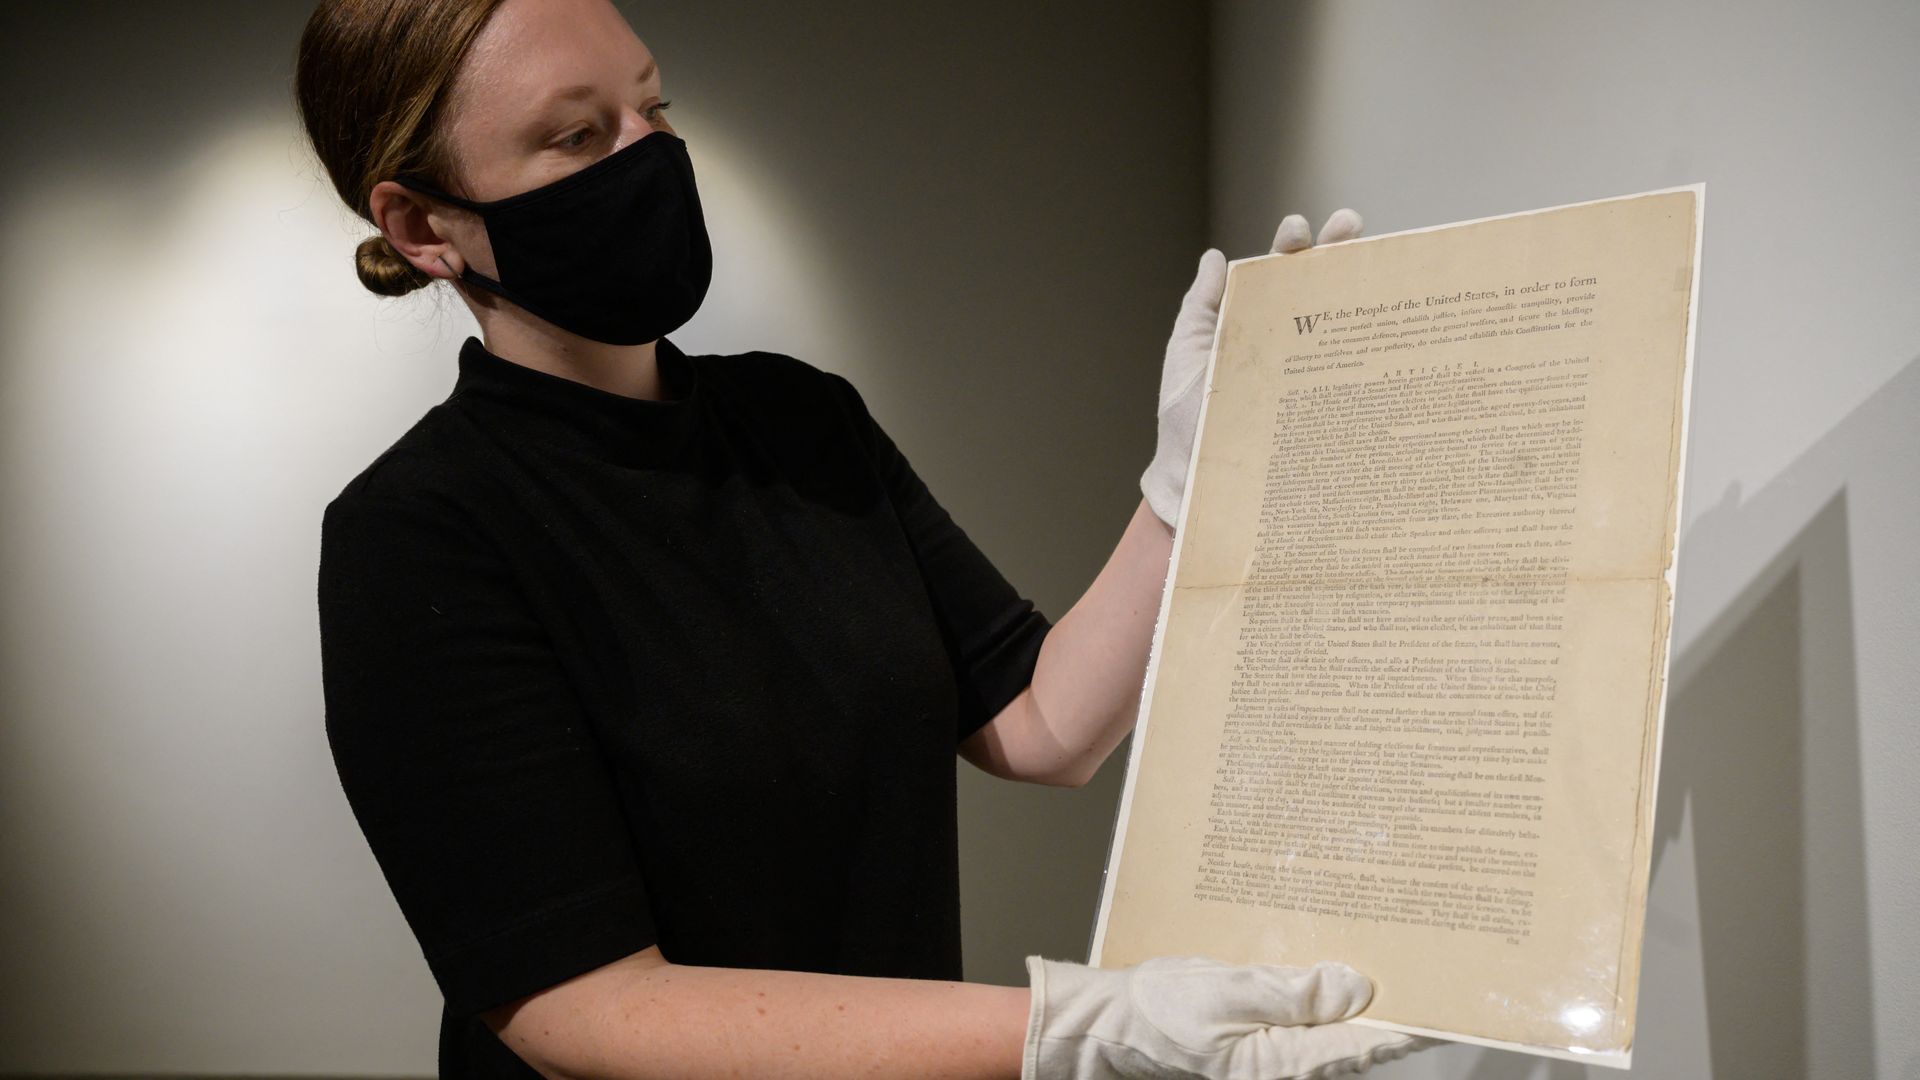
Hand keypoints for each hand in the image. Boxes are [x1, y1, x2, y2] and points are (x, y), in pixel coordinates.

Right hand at [1022, 953, 1433, 1079]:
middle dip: (1390, 1004)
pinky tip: (1338, 968)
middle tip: (1424, 965)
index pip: (1361, 1044)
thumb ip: (1291, 993)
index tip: (1446, 1000)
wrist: (1111, 1024)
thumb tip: (1355, 989)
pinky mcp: (1265, 1040)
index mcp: (1280, 1065)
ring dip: (1361, 997)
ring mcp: (1276, 1056)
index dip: (1408, 1023)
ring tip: (1393, 960)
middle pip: (1356, 1038)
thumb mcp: (1224, 991)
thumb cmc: (1157, 1011)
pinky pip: (1309, 1020)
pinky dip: (1329, 995)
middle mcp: (1285, 1067)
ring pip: (1335, 1028)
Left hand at [1139, 210, 1363, 529]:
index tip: (1300, 229)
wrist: (1194, 486)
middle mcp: (1291, 347)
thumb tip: (1215, 256)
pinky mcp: (1327, 413)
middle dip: (1338, 253)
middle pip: (1321, 290)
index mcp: (1257, 327)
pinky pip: (1353, 380)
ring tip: (1373, 259)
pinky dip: (1374, 356)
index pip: (1280, 277)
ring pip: (1345, 327)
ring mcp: (1313, 379)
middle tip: (1350, 225)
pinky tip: (1386, 331)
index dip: (1294, 248)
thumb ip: (1201, 307)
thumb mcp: (1187, 358)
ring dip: (1363, 290)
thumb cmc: (1185, 425)